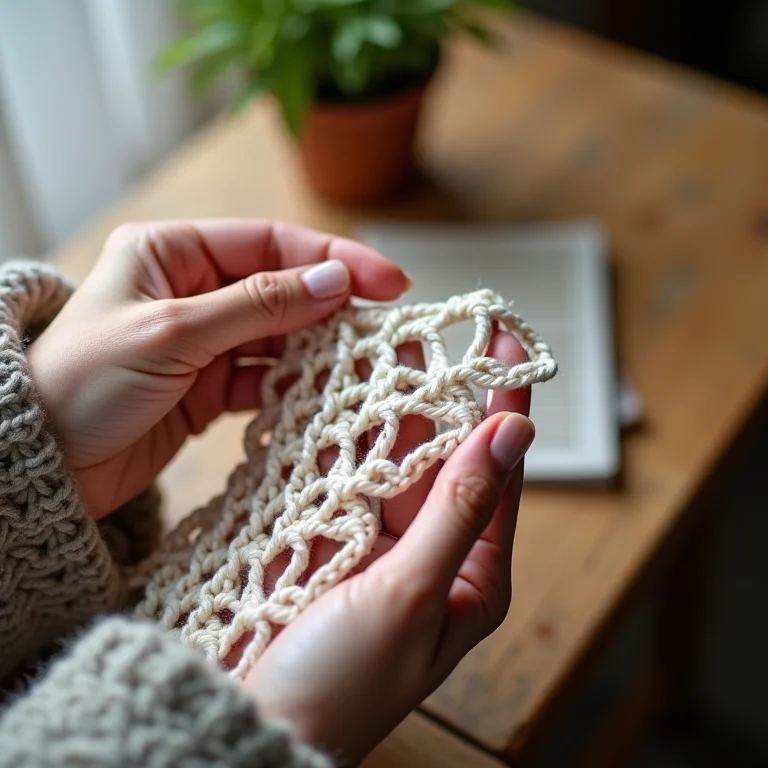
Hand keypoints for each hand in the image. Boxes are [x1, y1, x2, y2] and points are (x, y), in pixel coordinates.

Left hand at [28, 220, 408, 518]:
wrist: (43, 464)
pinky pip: (264, 379)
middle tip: (387, 328)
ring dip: (319, 351)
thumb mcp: (174, 332)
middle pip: (282, 290)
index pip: (270, 244)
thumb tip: (335, 280)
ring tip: (364, 366)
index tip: (387, 282)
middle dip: (333, 308)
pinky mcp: (207, 387)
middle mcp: (191, 291)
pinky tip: (322, 396)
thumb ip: (259, 305)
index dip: (333, 259)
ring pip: (279, 337)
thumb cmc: (83, 383)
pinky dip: (293, 388)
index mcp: (172, 253)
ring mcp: (203, 341)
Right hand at [245, 332, 533, 764]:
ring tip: (384, 353)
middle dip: (436, 397)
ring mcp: (379, 544)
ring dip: (389, 411)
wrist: (254, 726)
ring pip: (393, 459)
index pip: (501, 471)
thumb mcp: (413, 591)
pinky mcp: (333, 540)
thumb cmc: (342, 687)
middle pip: (444, 457)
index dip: (505, 403)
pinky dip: (346, 439)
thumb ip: (459, 507)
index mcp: (472, 574)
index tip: (508, 344)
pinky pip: (347, 476)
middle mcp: (432, 554)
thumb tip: (510, 433)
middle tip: (426, 336)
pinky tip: (343, 401)